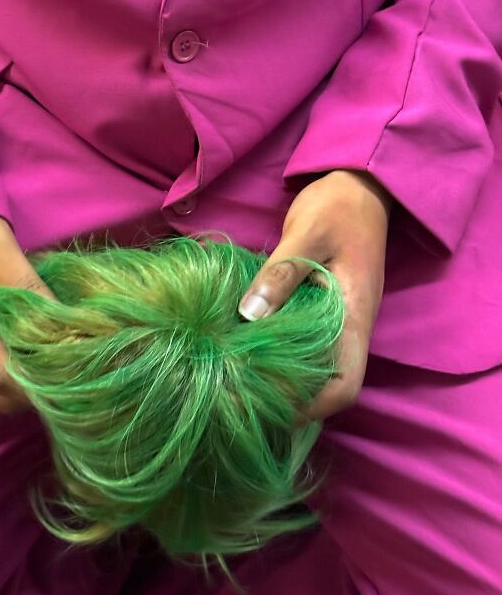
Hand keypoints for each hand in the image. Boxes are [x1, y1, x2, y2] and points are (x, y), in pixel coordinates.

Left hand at [238, 170, 390, 419]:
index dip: (310, 407)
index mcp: (354, 315)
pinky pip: (303, 342)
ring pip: (314, 365)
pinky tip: (244, 345)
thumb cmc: (337, 207)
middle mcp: (349, 326)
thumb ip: (280, 273)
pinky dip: (277, 350)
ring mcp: (337, 319)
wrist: (357, 185)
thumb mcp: (306, 234)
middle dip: (289, 398)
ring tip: (237, 377)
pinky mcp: (322, 308)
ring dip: (282, 375)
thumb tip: (248, 316)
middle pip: (327, 384)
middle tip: (240, 395)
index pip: (345, 384)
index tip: (269, 408)